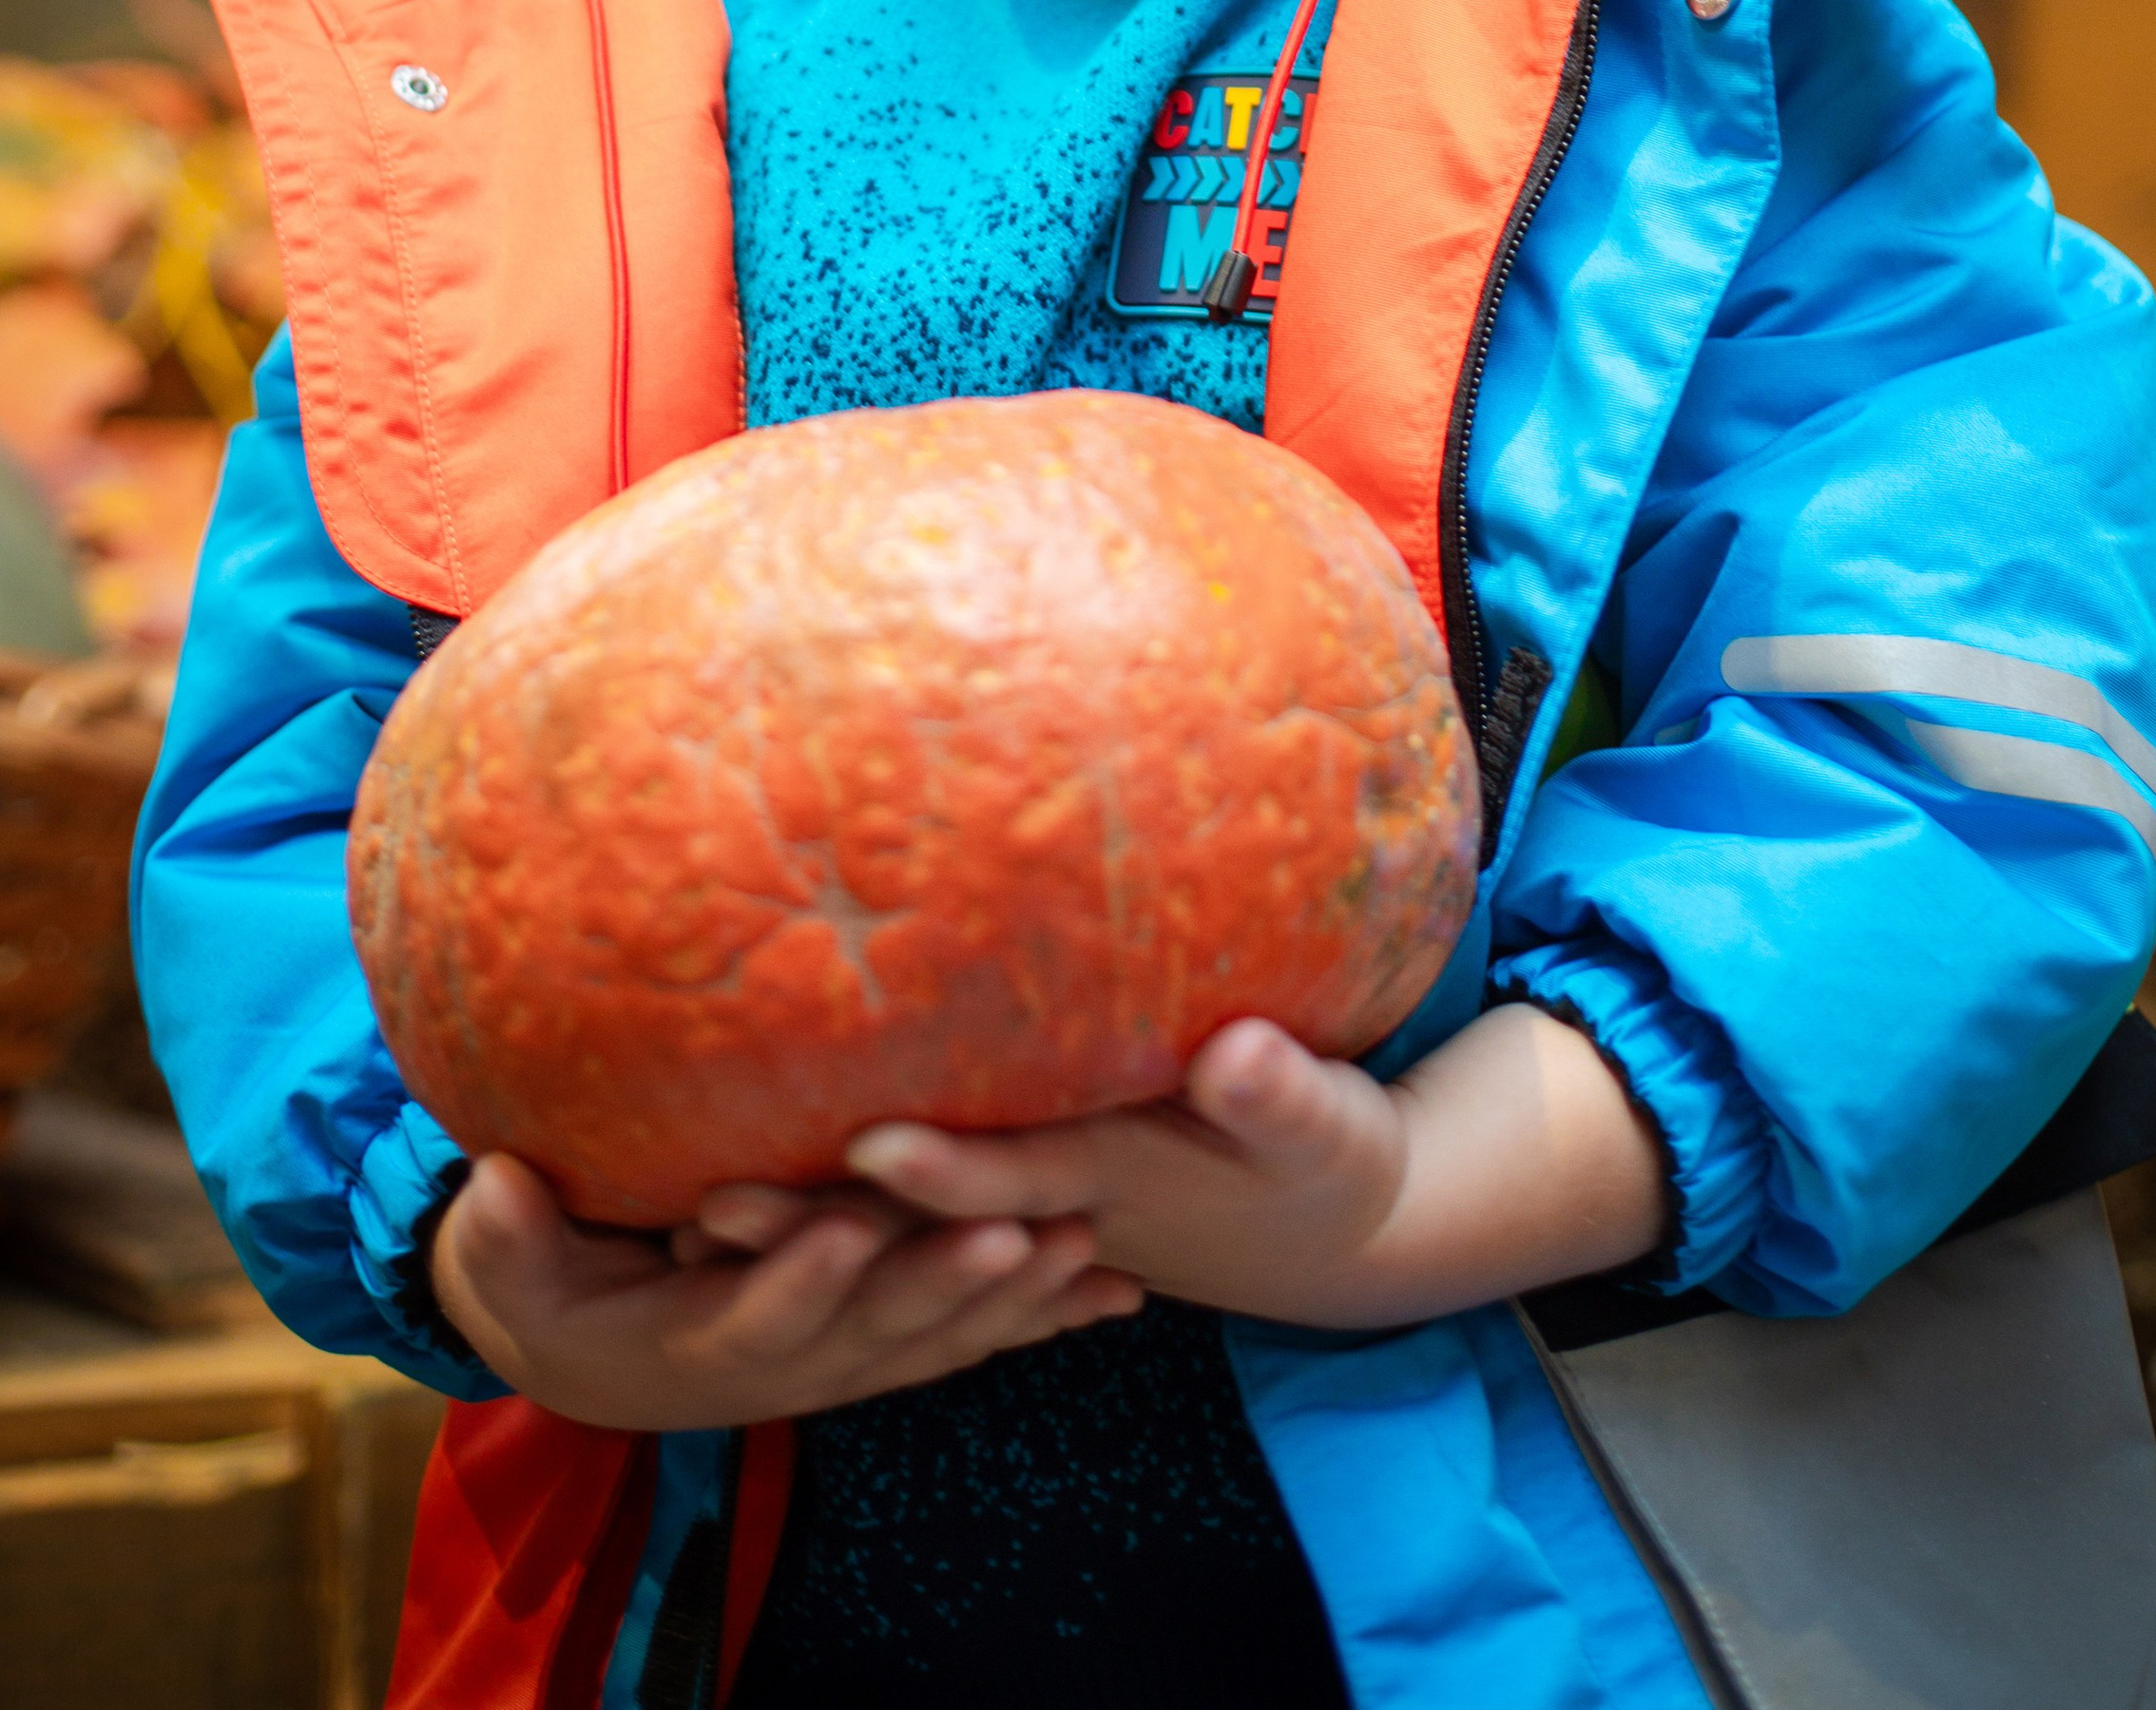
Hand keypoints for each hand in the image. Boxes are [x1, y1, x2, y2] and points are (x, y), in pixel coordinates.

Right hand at [427, 1151, 1141, 1428]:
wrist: (594, 1350)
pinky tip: (1123, 1291)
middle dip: (942, 1283)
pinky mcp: (885, 1337)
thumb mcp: (512, 1263)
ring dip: (1013, 1299)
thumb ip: (511, 1233)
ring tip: (1087, 1249)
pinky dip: (1044, 1316)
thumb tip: (495, 1183)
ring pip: (939, 1334)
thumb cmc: (549, 1283)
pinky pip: (974, 1332)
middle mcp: (789, 1362)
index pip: (755, 1319)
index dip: (798, 1282)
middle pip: (874, 1331)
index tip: (840, 1233)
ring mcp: (846, 1356)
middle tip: (1010, 1232)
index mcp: (697, 1342)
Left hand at [699, 1002, 1668, 1334]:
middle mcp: (1052, 1211)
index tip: (857, 1144)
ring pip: (896, 1228)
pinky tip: (754, 1194)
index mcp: (1113, 1184)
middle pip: (914, 1222)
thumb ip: (1279, 1094)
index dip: (934, 1170)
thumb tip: (1236, 1051)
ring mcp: (1034, 1219)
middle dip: (811, 1221)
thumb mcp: (1327, 1131)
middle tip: (698, 1203)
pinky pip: (920, 1221)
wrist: (1339, 1234)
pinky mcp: (1032, 1209)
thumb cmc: (1336, 1164)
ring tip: (686, 1208)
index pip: (1005, 1176)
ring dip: (803, 1224)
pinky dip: (845, 1221)